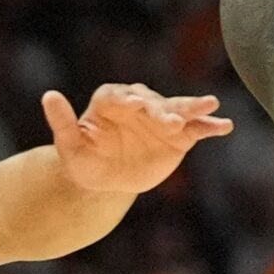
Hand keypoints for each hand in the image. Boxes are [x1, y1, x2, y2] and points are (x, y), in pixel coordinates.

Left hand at [42, 85, 234, 198]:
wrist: (105, 179)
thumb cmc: (84, 161)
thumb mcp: (69, 146)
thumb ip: (62, 122)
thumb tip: (48, 95)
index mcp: (111, 100)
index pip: (120, 97)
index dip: (128, 102)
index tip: (135, 107)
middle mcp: (139, 103)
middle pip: (153, 104)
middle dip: (163, 111)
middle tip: (173, 120)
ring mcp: (161, 118)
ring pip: (179, 110)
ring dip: (194, 108)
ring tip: (211, 105)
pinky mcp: (179, 135)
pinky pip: (196, 129)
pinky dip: (210, 127)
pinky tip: (225, 126)